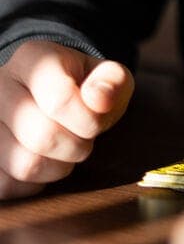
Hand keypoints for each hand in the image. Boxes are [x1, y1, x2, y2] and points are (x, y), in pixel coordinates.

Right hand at [0, 40, 132, 199]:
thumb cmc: (84, 88)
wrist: (55, 98)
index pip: (60, 99)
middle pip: (43, 136)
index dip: (88, 121)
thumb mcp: (108, 76)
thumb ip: (113, 83)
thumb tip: (100, 99)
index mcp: (32, 58)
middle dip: (76, 146)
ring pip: (24, 165)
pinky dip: (35, 184)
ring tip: (66, 150)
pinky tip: (45, 161)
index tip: (97, 121)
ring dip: (58, 168)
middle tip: (84, 138)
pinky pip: (9, 185)